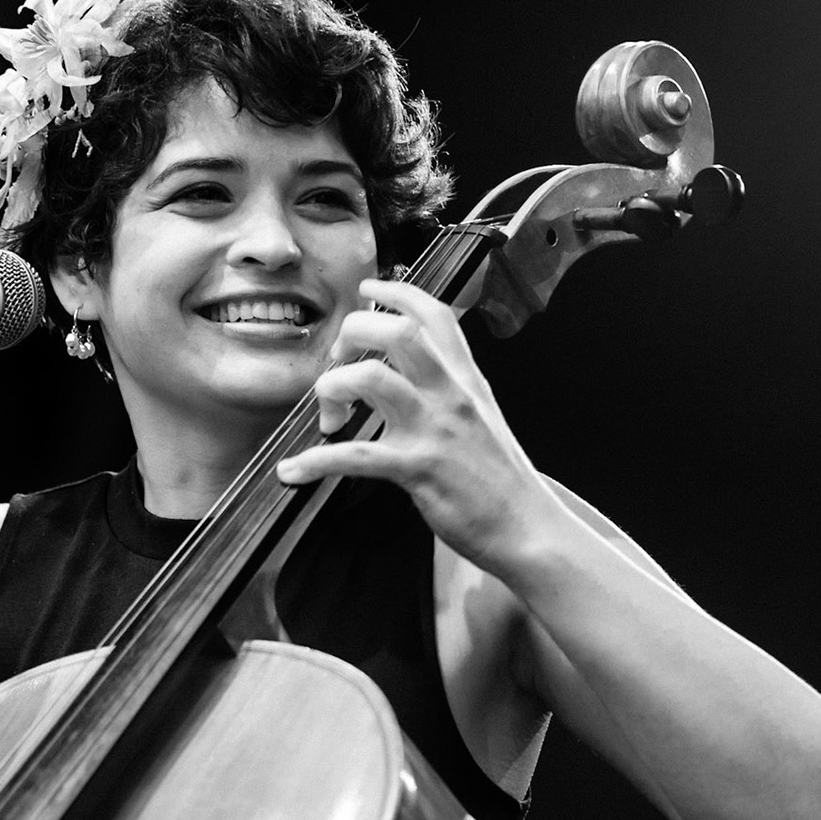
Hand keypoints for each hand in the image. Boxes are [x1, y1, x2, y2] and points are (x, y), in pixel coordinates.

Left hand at [275, 277, 550, 567]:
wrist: (528, 527)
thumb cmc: (500, 479)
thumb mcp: (482, 417)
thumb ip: (450, 389)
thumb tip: (413, 373)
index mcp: (465, 378)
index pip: (433, 313)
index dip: (395, 292)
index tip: (366, 292)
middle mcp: (450, 394)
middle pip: (395, 330)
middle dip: (353, 334)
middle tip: (337, 364)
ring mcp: (434, 429)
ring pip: (370, 377)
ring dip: (331, 388)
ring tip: (327, 418)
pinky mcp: (418, 468)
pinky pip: (354, 455)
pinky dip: (313, 462)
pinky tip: (292, 471)